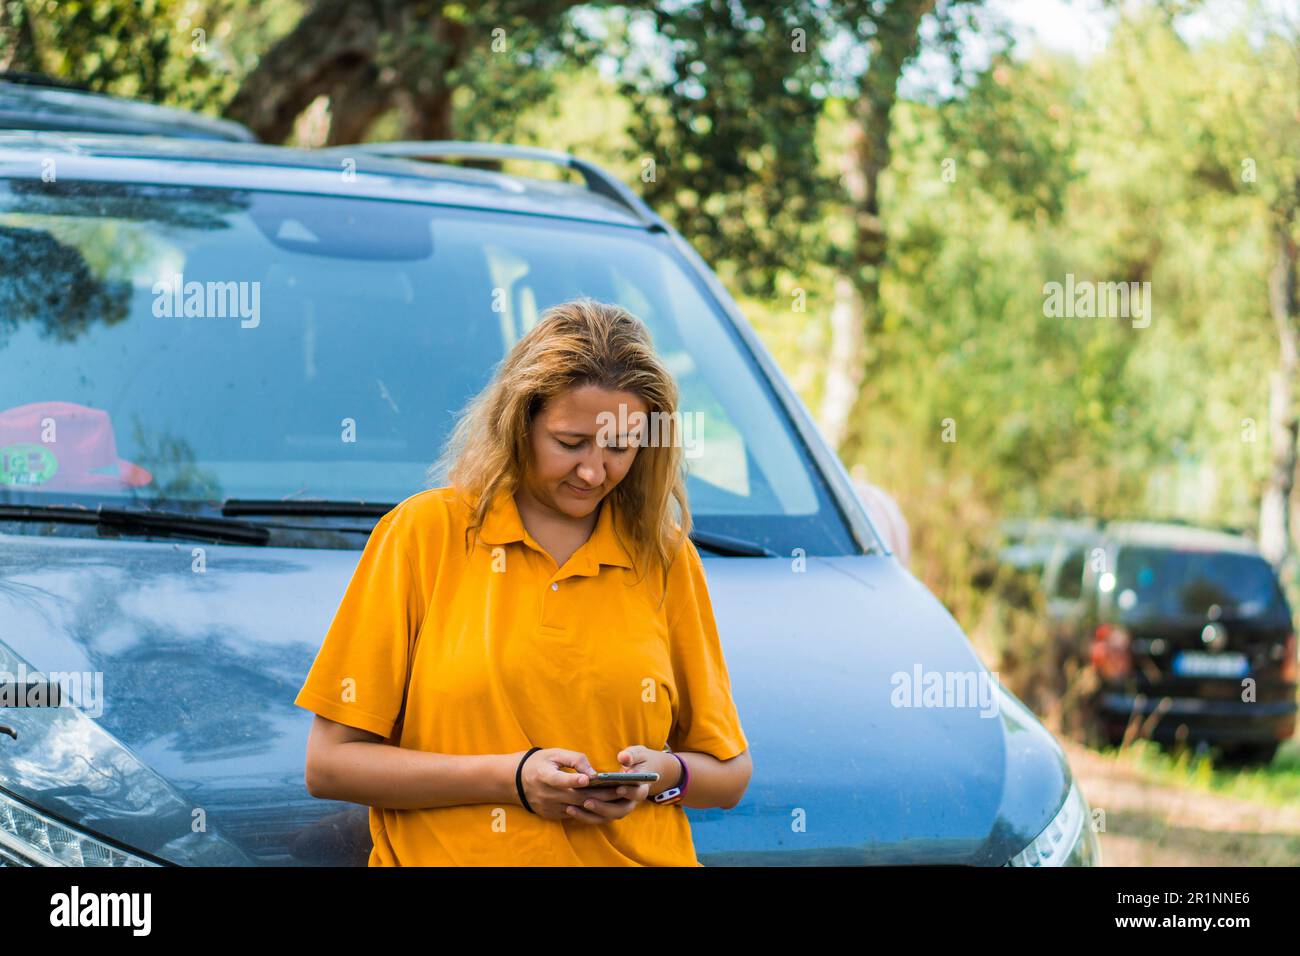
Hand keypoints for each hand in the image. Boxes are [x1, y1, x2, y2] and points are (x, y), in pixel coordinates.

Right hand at [516, 748, 609, 821]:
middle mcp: (545, 794)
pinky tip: (606, 805)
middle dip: (599, 794)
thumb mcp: (553, 754)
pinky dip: (589, 810)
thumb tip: (593, 773)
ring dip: (598, 804)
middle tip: (620, 789)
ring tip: (618, 798)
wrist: (516, 782)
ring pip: (577, 809)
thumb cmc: (539, 763)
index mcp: (543, 775)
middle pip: (575, 797)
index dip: (573, 780)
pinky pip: (574, 815)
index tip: (589, 778)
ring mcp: (548, 807)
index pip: (559, 780)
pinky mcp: (552, 815)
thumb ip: (574, 760)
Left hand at [550, 744, 671, 824]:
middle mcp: (631, 802)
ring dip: (590, 814)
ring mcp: (620, 808)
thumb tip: (623, 757)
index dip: (629, 792)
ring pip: (607, 817)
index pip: (637, 793)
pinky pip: (598, 818)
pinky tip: (570, 809)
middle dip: (603, 807)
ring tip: (572, 807)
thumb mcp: (637, 754)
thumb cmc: (637, 759)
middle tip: (587, 801)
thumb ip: (631, 755)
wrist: (640, 771)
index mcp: (640, 787)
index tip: (618, 787)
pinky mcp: (609, 811)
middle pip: (620, 810)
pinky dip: (585, 816)